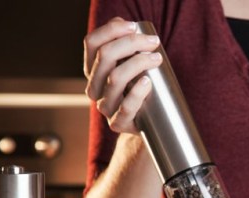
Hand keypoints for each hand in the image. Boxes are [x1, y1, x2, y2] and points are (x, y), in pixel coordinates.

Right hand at [83, 17, 161, 132]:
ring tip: (157, 58)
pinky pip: (125, 107)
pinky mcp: (118, 123)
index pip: (92, 43)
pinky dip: (137, 93)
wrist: (149, 123)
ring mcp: (104, 107)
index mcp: (92, 70)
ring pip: (115, 78)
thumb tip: (124, 23)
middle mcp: (94, 87)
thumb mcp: (130, 64)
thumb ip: (124, 44)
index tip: (134, 26)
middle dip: (131, 43)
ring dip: (138, 63)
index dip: (111, 30)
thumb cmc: (141, 87)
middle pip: (105, 56)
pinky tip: (148, 82)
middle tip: (154, 42)